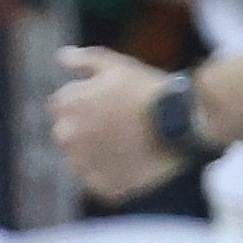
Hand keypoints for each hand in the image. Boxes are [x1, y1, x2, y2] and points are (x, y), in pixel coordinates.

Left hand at [48, 44, 193, 204]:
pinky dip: (111, 173)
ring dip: (96, 152)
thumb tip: (61, 56)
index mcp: (67, 105)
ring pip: (81, 159)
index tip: (109, 103)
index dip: (86, 102)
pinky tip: (132, 161)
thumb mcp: (117, 65)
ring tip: (128, 143)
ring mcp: (84, 164)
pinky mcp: (103, 186)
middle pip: (68, 134)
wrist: (181, 123)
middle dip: (87, 128)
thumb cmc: (148, 90)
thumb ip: (84, 59)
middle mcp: (67, 136)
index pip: (62, 105)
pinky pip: (99, 181)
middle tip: (119, 124)